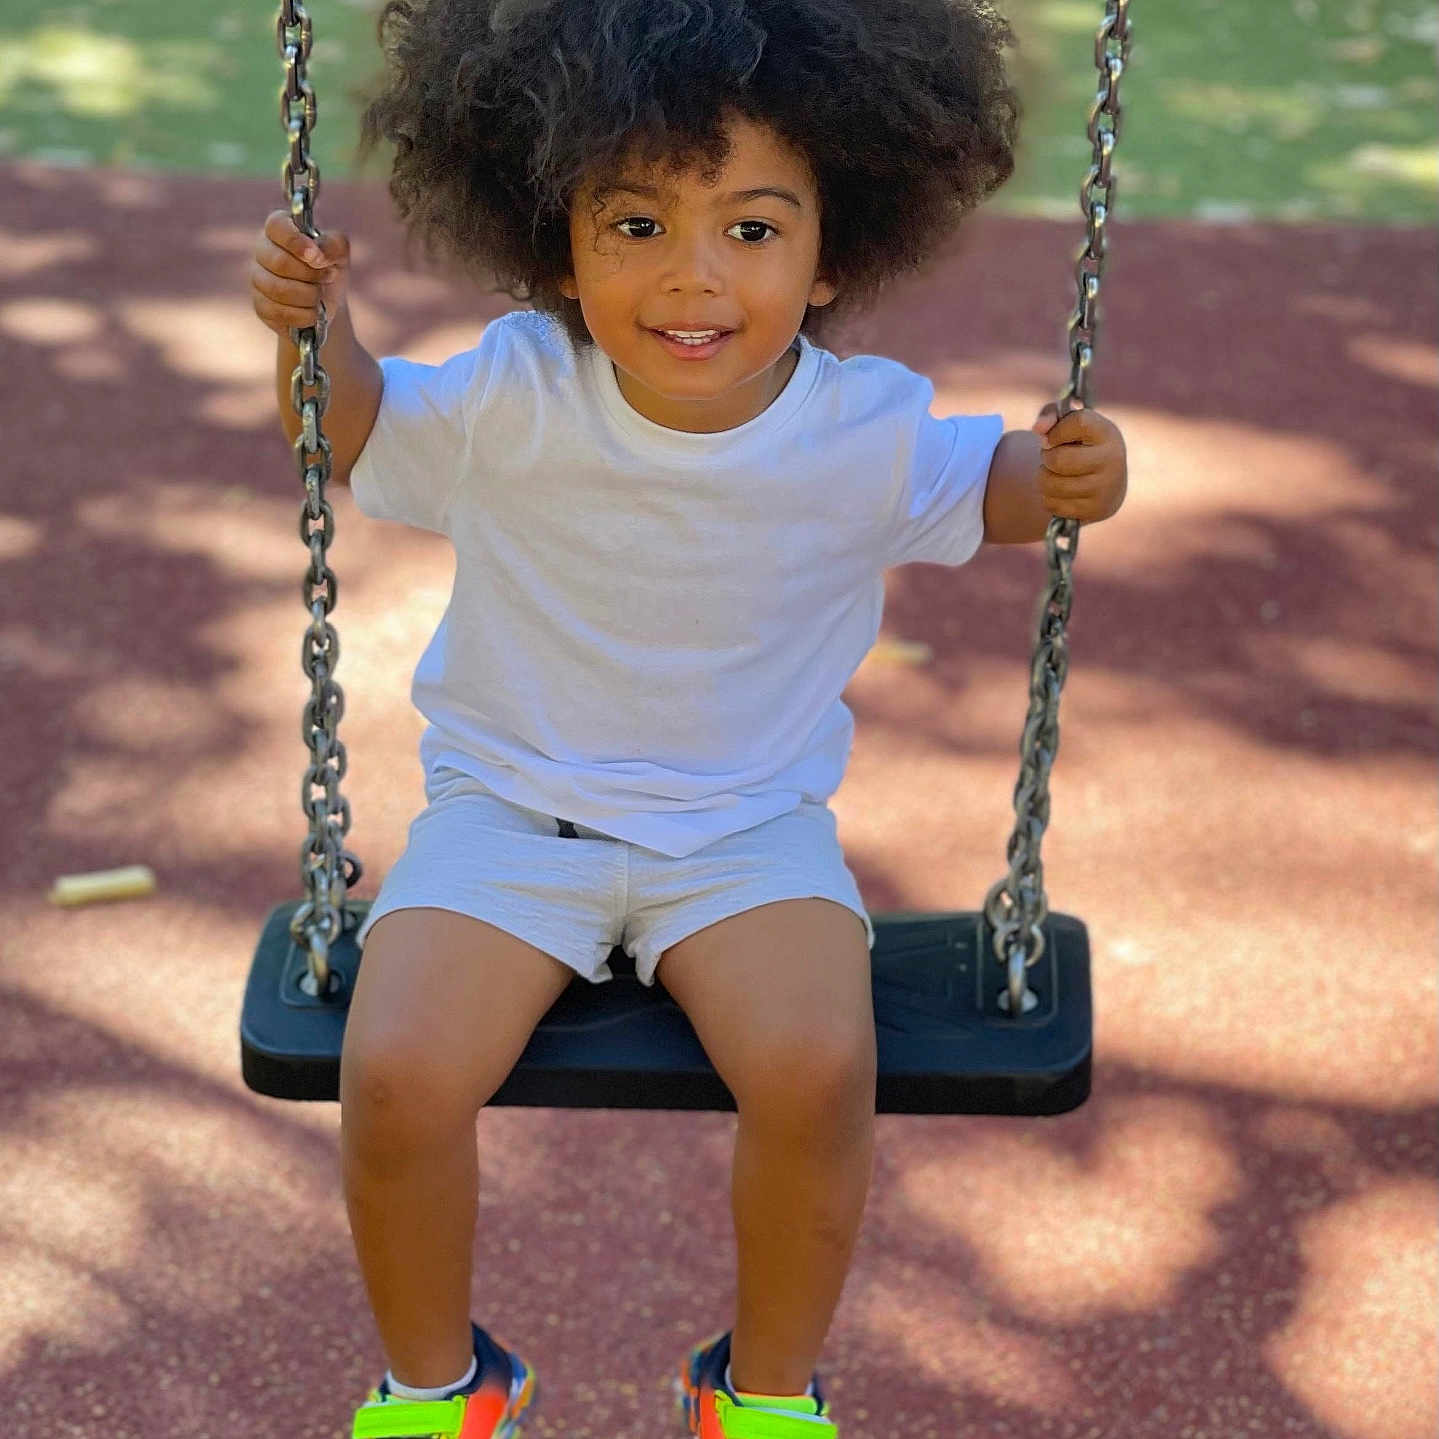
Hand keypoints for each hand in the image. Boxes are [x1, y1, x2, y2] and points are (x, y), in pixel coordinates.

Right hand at [250, 210, 352, 336]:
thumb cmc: (329, 269)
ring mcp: (257, 278)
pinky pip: (278, 312)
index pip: (276, 226)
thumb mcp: (339, 253)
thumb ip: (332, 245)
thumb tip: (317, 255)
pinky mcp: (260, 305)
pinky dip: (303, 315)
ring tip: (321, 296)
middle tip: (329, 277)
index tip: (317, 258)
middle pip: (279, 263)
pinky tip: (313, 312)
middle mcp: (262, 250)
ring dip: (309, 296)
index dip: (296, 242)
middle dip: (311, 275)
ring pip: (278, 289)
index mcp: (279, 229)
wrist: (327, 304)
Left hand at [1031, 402, 1126, 524]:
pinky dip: (1048, 497)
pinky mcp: (1095, 511)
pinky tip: (1060, 491)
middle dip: (1046, 457)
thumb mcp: (1069, 423)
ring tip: (1055, 473)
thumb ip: (1051, 415)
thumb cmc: (1081, 446)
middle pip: (1058, 460)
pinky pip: (1051, 504)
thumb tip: (1038, 428)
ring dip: (1043, 478)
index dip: (1056, 430)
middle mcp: (1112, 460)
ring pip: (1050, 484)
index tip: (1052, 438)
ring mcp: (1105, 488)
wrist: (1109, 483)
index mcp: (1108, 433)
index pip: (1078, 423)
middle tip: (1052, 457)